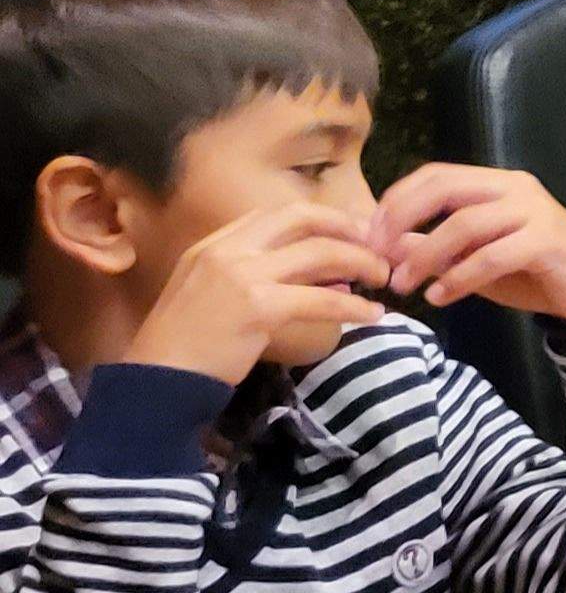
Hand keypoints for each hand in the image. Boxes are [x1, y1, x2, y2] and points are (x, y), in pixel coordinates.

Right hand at [122, 203, 390, 383]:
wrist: (156, 380)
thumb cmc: (187, 344)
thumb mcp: (212, 292)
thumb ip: (259, 275)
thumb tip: (327, 275)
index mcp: (216, 242)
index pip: (279, 212)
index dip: (323, 217)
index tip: (352, 231)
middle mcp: (228, 249)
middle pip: (304, 218)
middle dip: (348, 227)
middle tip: (377, 246)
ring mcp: (241, 275)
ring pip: (320, 253)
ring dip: (361, 263)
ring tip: (383, 278)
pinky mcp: (257, 307)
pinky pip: (321, 300)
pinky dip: (354, 306)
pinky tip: (373, 316)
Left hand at [373, 164, 565, 319]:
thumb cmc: (536, 273)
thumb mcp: (476, 259)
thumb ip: (437, 248)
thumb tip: (389, 245)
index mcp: (496, 183)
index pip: (436, 175)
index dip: (397, 200)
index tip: (370, 235)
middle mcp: (514, 187)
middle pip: (444, 188)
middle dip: (402, 220)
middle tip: (379, 255)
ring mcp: (533, 211)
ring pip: (464, 223)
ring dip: (425, 256)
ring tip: (404, 285)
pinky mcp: (546, 240)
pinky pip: (491, 256)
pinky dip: (459, 278)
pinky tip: (440, 297)